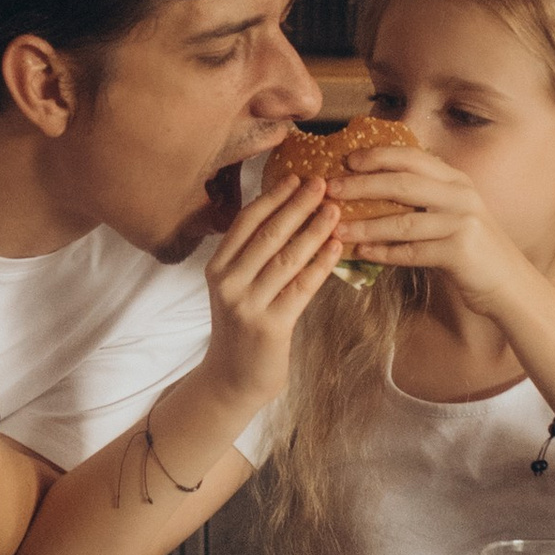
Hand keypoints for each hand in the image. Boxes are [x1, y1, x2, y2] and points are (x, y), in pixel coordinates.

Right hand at [202, 169, 348, 404]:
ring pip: (287, 257)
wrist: (233, 378)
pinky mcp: (271, 325)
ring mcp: (247, 304)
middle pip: (268, 234)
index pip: (246, 221)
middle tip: (323, 183)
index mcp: (217, 266)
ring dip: (314, 230)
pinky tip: (337, 246)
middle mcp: (228, 282)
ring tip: (336, 210)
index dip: (274, 197)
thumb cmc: (243, 326)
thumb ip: (254, 255)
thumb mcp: (237, 286)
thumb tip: (290, 213)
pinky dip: (321, 264)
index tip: (297, 177)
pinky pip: (302, 286)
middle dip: (298, 205)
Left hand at [330, 140, 538, 317]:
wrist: (510, 285)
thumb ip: (422, 199)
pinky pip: (412, 251)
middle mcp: (461, 194)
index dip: (377, 156)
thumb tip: (370, 190)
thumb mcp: (451, 214)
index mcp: (455, 179)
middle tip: (330, 189)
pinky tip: (361, 254)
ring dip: (365, 225)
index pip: (412, 157)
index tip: (345, 160)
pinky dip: (383, 253)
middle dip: (361, 185)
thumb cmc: (471, 250)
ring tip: (336, 227)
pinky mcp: (460, 251)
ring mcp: (463, 222)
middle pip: (402, 183)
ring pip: (403, 221)